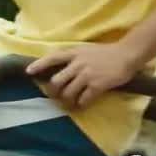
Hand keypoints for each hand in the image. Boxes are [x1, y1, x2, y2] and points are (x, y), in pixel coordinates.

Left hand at [26, 43, 142, 107]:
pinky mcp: (96, 85)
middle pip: (56, 81)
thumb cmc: (107, 52)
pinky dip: (80, 105)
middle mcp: (78, 63)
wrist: (126, 55)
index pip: (52, 58)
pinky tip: (82, 105)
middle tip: (56, 97)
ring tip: (69, 104)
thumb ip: (74, 57)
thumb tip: (62, 68)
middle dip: (53, 92)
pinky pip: (83, 99)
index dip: (39, 65)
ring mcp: (87, 75)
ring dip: (66, 101)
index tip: (28, 72)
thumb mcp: (86, 50)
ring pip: (68, 92)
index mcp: (74, 52)